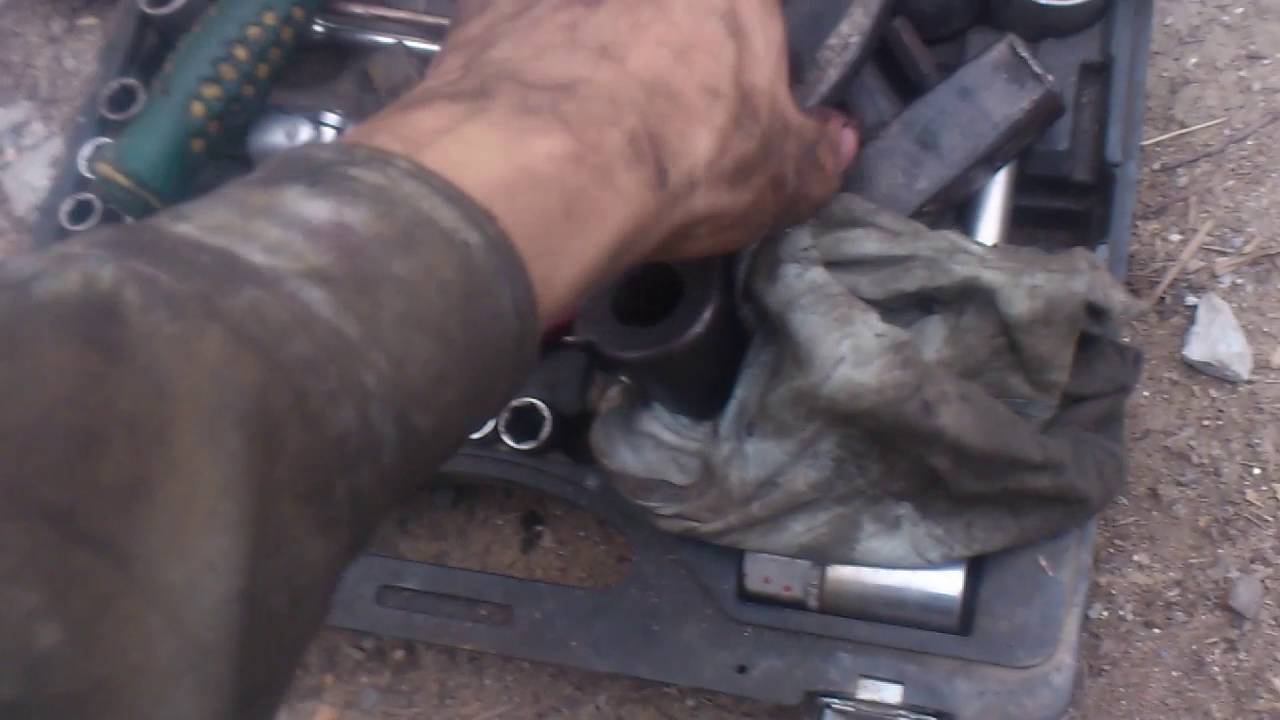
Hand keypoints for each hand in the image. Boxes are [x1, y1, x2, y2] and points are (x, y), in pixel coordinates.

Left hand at [349, 0, 857, 322]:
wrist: (544, 168)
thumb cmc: (682, 161)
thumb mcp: (780, 178)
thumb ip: (817, 152)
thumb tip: (837, 139)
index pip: (747, 21)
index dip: (734, 64)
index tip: (719, 107)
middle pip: (656, 20)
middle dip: (654, 53)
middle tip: (644, 114)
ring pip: (585, 21)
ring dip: (584, 54)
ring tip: (578, 119)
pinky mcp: (486, 10)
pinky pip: (508, 25)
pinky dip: (513, 60)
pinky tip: (516, 107)